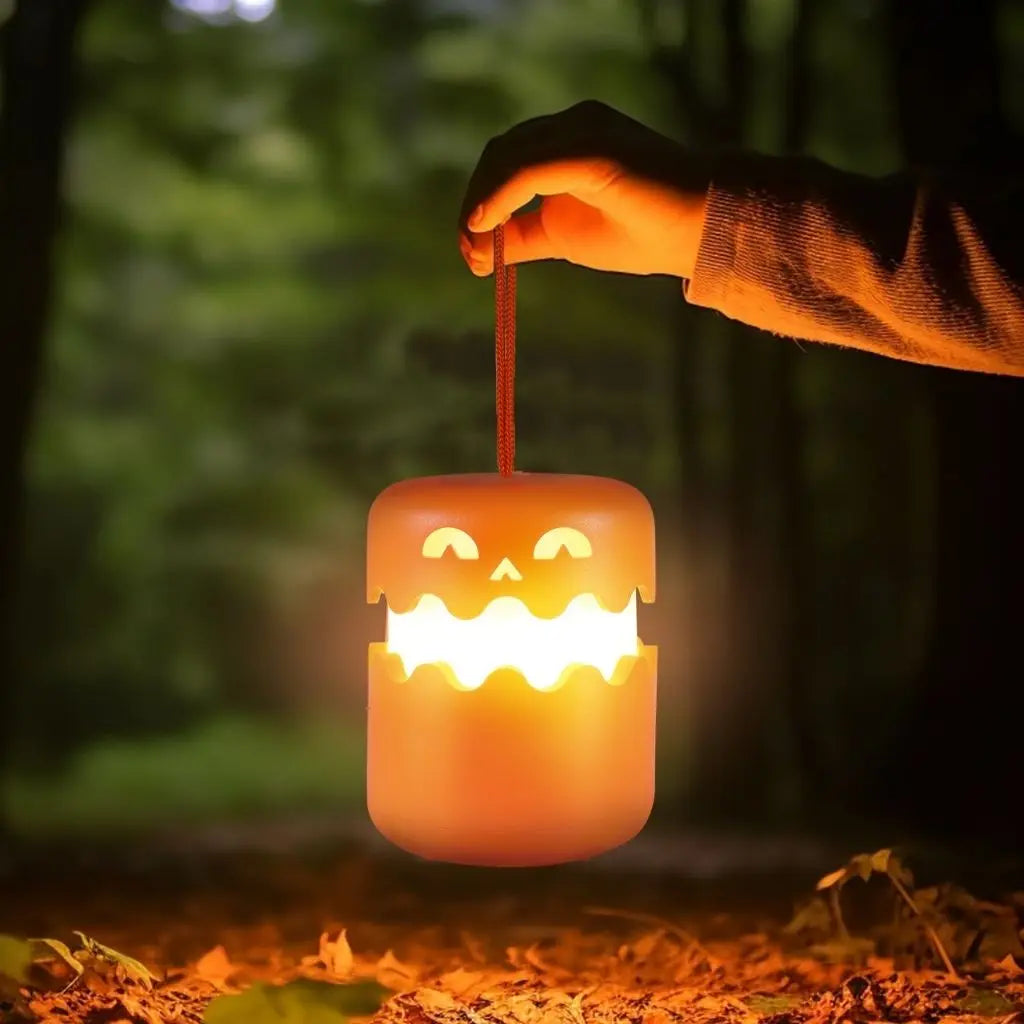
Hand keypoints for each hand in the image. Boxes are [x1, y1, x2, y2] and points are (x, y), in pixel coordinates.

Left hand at [459, 100, 709, 279]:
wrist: (700, 231)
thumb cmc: (644, 235)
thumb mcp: (568, 239)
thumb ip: (526, 235)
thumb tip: (480, 250)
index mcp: (570, 140)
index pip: (507, 159)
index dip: (480, 201)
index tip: (470, 248)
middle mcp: (574, 124)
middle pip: (501, 154)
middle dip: (475, 203)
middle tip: (469, 251)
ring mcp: (584, 130)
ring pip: (509, 157)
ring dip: (481, 203)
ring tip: (475, 245)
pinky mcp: (592, 148)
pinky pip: (529, 168)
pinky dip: (500, 196)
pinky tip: (486, 225)